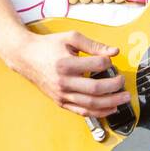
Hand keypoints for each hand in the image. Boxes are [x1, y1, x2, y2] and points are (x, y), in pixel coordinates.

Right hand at [3, 30, 127, 115]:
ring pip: (91, 104)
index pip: (96, 65)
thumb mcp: (70, 38)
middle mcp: (63, 82)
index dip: (108, 62)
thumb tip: (114, 52)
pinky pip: (82, 111)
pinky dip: (98, 112)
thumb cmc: (48, 46)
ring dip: (111, 103)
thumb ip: (93, 44)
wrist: (26, 57)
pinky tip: (110, 108)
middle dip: (115, 86)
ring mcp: (62, 94)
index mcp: (66, 64)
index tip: (111, 60)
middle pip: (96, 89)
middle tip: (123, 82)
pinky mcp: (61, 102)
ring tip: (123, 98)